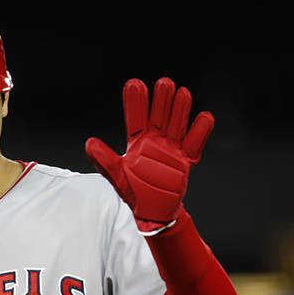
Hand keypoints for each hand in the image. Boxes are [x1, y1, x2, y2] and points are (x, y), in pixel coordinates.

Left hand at [85, 77, 213, 234]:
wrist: (154, 211)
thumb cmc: (135, 192)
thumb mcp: (117, 176)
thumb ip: (104, 160)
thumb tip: (89, 143)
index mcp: (137, 143)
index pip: (136, 119)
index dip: (136, 103)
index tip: (134, 84)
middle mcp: (156, 142)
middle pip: (159, 117)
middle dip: (161, 101)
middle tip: (164, 82)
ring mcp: (171, 150)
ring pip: (177, 126)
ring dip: (180, 110)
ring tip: (182, 92)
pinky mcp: (185, 161)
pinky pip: (194, 145)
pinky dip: (199, 132)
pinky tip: (204, 117)